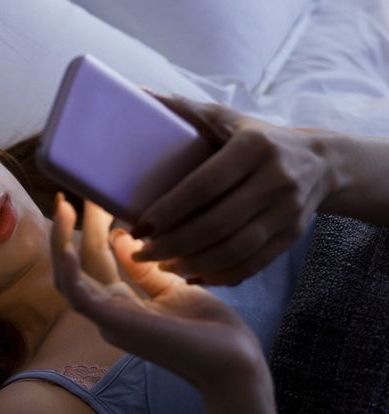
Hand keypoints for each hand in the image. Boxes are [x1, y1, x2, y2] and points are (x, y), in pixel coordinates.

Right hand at [50, 193, 265, 391]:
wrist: (233, 361)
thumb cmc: (210, 329)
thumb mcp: (174, 285)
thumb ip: (145, 267)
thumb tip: (121, 237)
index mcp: (121, 304)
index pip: (94, 260)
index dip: (89, 229)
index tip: (93, 198)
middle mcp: (108, 312)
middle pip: (75, 265)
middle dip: (69, 228)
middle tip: (70, 194)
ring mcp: (109, 320)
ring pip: (68, 280)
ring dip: (60, 243)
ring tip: (62, 209)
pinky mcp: (115, 325)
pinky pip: (81, 298)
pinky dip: (69, 272)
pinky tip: (68, 247)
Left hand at [130, 93, 330, 284]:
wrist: (321, 162)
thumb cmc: (257, 139)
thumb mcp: (226, 118)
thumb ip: (184, 109)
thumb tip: (137, 93)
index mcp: (253, 147)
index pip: (203, 186)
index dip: (169, 210)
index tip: (139, 228)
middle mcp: (275, 179)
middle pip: (217, 224)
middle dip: (173, 244)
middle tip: (142, 253)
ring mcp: (287, 211)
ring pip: (235, 250)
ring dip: (193, 264)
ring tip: (162, 266)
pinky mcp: (292, 236)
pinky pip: (253, 264)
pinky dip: (220, 276)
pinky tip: (192, 276)